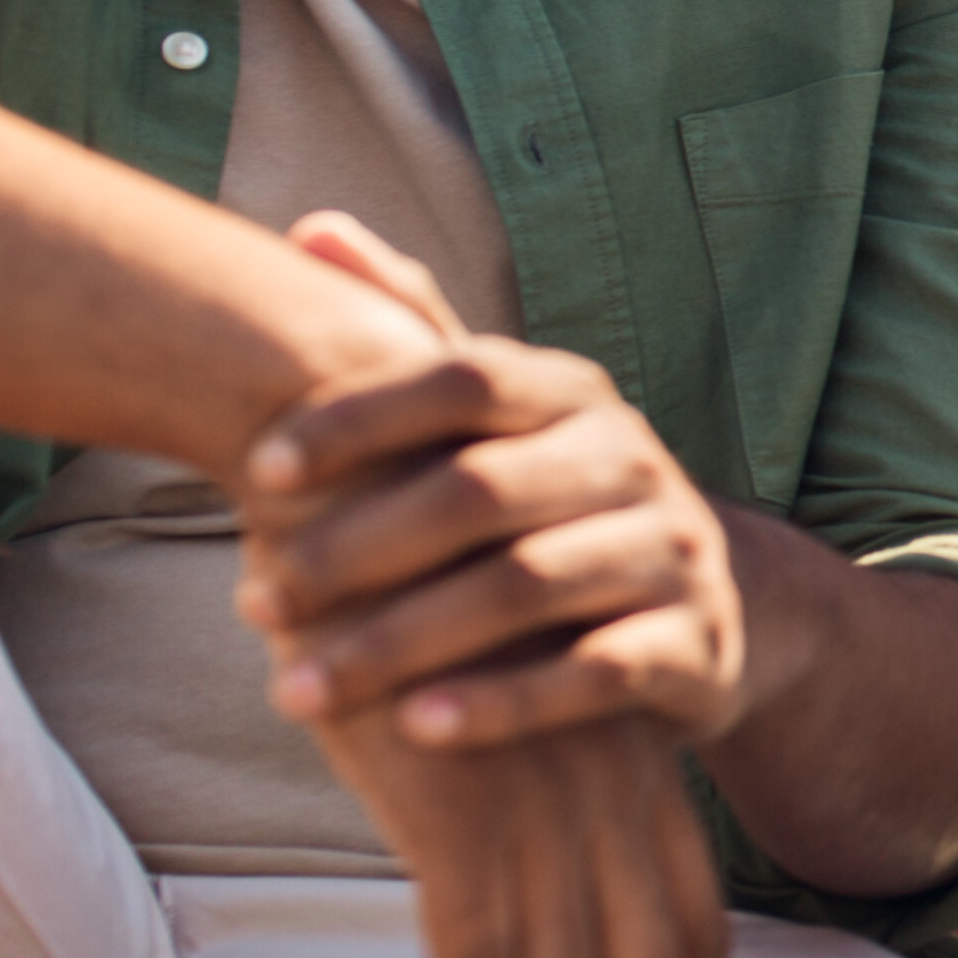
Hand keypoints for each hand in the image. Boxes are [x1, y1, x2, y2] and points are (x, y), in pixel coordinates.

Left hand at [234, 214, 748, 752]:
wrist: (704, 609)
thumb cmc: (552, 505)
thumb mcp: (501, 419)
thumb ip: (416, 328)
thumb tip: (310, 227)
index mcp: (573, 394)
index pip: (465, 375)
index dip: (362, 414)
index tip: (255, 466)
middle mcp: (633, 459)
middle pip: (483, 491)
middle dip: (356, 549)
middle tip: (253, 602)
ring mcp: (673, 550)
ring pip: (530, 587)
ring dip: (403, 642)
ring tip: (299, 692)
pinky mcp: (696, 643)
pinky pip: (596, 672)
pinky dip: (504, 703)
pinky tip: (416, 731)